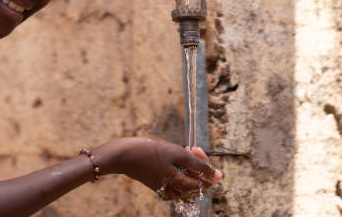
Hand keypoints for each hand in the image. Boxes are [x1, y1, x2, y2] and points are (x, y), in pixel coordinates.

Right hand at [94, 137, 221, 201]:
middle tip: (190, 149)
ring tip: (182, 152)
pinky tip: (174, 158)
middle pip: (197, 184)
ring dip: (189, 167)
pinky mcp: (158, 184)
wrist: (122, 155)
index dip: (206, 165)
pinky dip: (179, 171)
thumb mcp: (177, 153)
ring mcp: (165, 189)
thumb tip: (219, 177)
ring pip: (187, 184)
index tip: (196, 149)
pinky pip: (176, 183)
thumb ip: (199, 165)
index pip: (205, 182)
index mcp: (180, 185)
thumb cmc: (148, 152)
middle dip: (198, 165)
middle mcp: (174, 191)